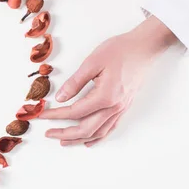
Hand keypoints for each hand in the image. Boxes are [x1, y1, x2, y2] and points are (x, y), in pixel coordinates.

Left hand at [39, 16, 177, 146]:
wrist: (145, 47)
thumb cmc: (120, 50)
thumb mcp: (92, 62)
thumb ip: (75, 82)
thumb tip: (60, 98)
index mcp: (105, 96)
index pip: (75, 112)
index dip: (56, 115)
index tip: (42, 116)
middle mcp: (114, 107)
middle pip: (86, 129)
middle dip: (65, 133)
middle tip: (49, 133)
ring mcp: (121, 109)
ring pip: (98, 132)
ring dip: (79, 139)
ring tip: (63, 141)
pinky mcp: (124, 106)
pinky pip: (110, 128)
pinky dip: (98, 137)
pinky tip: (89, 140)